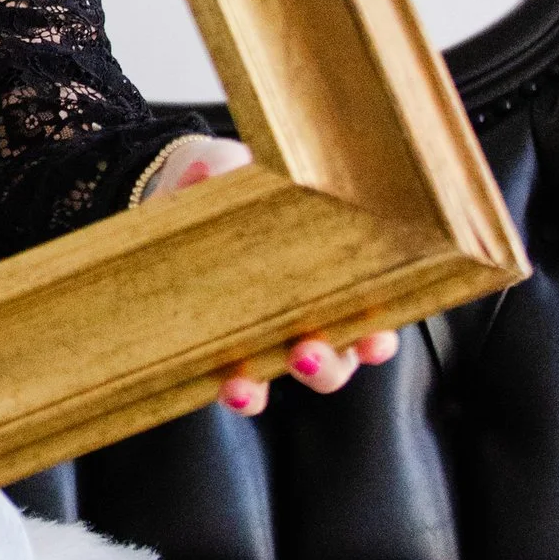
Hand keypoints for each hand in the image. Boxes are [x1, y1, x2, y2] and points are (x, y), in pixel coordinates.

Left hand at [141, 133, 399, 415]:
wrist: (182, 197)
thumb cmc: (238, 186)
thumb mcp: (236, 170)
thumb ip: (227, 169)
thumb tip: (210, 170)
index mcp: (337, 280)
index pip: (371, 320)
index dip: (376, 338)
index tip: (373, 341)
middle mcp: (310, 322)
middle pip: (332, 363)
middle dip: (322, 365)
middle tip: (304, 353)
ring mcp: (265, 341)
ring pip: (273, 382)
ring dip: (261, 390)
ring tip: (240, 386)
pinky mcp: (221, 350)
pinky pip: (228, 383)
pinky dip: (224, 386)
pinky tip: (219, 384)